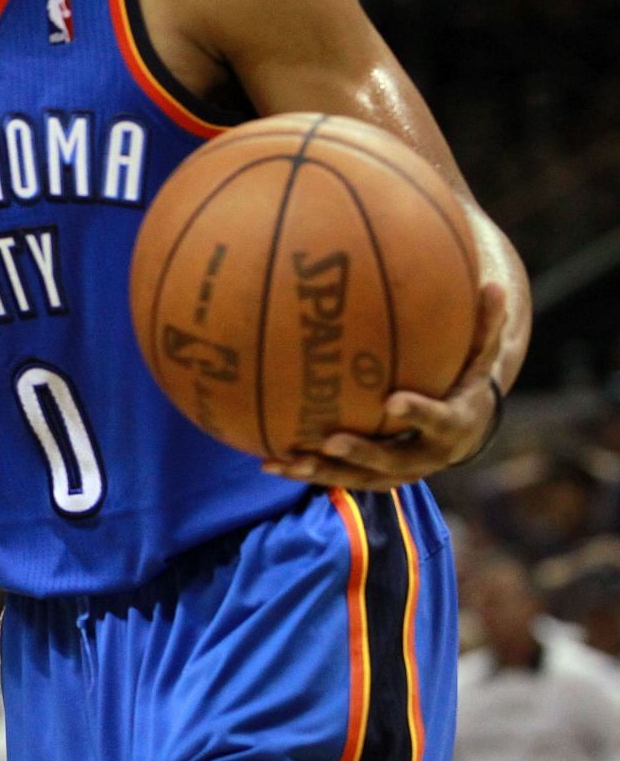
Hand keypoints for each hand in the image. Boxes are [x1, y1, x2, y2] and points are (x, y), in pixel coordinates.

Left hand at [263, 283, 507, 490]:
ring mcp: (398, 472)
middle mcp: (425, 456)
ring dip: (322, 471)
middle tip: (331, 441)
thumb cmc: (464, 380)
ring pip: (358, 477)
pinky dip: (305, 472)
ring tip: (285, 462)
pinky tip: (267, 463)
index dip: (417, 412)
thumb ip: (485, 325)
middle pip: (392, 460)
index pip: (437, 419)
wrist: (464, 430)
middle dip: (362, 453)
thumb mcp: (480, 356)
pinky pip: (337, 477)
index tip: (392, 400)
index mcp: (452, 424)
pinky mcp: (373, 477)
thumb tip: (494, 283)